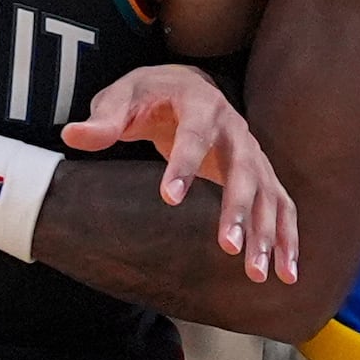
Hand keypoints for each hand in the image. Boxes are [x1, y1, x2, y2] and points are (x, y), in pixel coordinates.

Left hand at [63, 63, 299, 283]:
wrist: (185, 86)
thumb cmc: (148, 95)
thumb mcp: (122, 98)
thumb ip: (103, 120)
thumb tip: (72, 135)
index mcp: (201, 104)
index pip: (195, 135)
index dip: (184, 165)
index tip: (170, 198)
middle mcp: (235, 129)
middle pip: (244, 170)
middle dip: (237, 210)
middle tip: (228, 248)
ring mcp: (253, 153)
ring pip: (268, 194)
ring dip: (267, 233)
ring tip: (257, 272)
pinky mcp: (261, 174)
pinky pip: (281, 206)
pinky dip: (288, 238)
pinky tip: (286, 274)